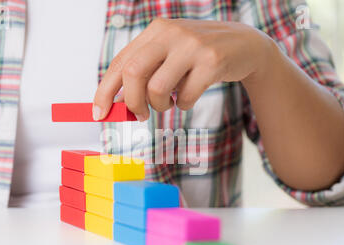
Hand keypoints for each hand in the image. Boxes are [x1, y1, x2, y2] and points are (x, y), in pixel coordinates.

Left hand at [93, 18, 272, 120]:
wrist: (245, 45)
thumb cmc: (198, 56)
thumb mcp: (169, 56)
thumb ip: (145, 73)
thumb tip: (118, 102)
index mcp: (155, 31)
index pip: (120, 62)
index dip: (105, 90)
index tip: (99, 113)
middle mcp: (170, 32)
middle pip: (133, 73)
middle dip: (132, 103)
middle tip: (140, 115)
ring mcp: (192, 45)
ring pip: (158, 88)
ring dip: (160, 106)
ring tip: (170, 104)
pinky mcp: (212, 60)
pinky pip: (185, 96)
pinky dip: (183, 105)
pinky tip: (189, 98)